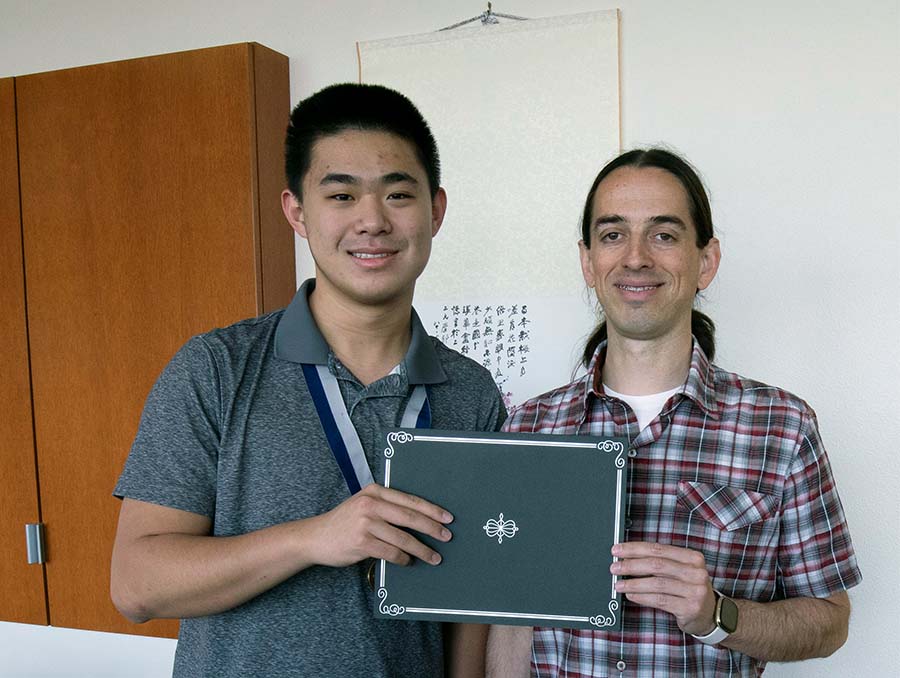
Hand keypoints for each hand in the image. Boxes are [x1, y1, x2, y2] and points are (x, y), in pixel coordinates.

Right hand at [308, 483, 452, 567]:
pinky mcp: (362, 542)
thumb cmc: (344, 523)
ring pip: (403, 538)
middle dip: (432, 528)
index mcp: (375, 491)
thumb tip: (420, 518)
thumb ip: (386, 507)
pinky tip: (409, 562)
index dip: (431, 510)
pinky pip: (391, 552)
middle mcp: (371, 504)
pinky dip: (403, 559)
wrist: (315, 537)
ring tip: (434, 557)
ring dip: (422, 549)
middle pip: (410, 517)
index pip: (410, 500)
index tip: (448, 518)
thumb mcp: (364, 505)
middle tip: (447, 537)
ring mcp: (366, 523)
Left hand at [611, 541, 716, 635]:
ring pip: (657, 583)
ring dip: (634, 583)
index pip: (658, 549)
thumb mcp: (680, 571)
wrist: (710, 614)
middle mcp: (696, 572)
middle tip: (614, 568)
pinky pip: (660, 600)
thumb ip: (659, 563)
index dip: (635, 549)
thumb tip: (627, 558)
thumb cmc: (688, 589)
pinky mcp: (690, 608)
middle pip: (657, 564)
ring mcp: (695, 591)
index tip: (617, 550)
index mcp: (693, 557)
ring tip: (619, 585)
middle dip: (631, 565)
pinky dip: (642, 597)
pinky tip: (631, 595)